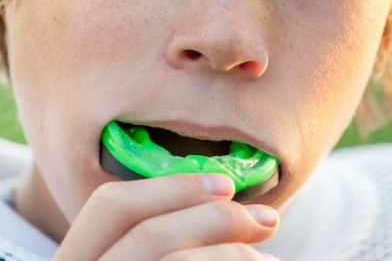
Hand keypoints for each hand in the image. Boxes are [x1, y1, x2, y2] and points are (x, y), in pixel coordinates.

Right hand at [53, 174, 279, 259]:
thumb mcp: (144, 251)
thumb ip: (166, 237)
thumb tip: (223, 198)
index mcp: (77, 259)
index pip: (110, 206)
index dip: (171, 187)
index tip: (227, 185)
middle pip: (148, 233)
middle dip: (216, 218)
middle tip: (268, 220)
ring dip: (234, 254)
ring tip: (267, 260)